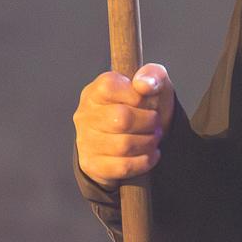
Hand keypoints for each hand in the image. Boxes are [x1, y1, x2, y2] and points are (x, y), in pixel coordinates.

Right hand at [73, 63, 175, 184]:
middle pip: (121, 119)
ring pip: (123, 145)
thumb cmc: (142, 106)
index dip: (136, 96)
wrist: (134, 138)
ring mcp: (85, 141)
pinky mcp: (92, 164)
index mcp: (95, 91)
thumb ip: (152, 75)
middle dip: (148, 122)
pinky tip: (151, 155)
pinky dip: (144, 161)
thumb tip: (143, 84)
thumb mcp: (152, 84)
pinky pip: (122, 166)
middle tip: (156, 124)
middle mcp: (85, 114)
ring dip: (148, 142)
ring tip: (154, 139)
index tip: (146, 101)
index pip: (109, 87)